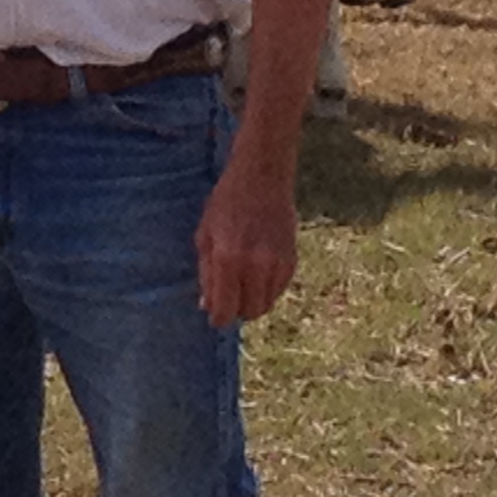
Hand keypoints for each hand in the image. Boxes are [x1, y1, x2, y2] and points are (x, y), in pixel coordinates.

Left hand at [195, 156, 298, 326]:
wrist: (262, 179)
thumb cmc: (226, 203)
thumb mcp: (205, 235)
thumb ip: (207, 274)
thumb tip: (207, 306)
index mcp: (228, 259)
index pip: (225, 309)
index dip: (218, 317)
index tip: (214, 317)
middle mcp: (255, 267)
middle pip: (248, 312)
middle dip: (235, 310)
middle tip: (226, 297)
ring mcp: (277, 265)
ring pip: (265, 304)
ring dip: (251, 301)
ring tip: (240, 280)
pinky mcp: (292, 262)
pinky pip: (278, 291)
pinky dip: (266, 289)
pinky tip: (255, 271)